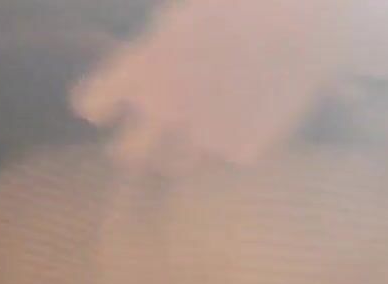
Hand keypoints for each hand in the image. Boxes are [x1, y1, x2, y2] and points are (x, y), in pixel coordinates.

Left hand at [71, 0, 361, 174]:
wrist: (294, 26)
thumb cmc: (234, 8)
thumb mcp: (177, 23)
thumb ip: (153, 57)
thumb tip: (148, 75)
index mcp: (137, 72)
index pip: (93, 106)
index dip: (105, 103)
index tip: (115, 104)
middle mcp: (163, 112)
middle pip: (127, 154)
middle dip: (135, 145)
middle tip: (153, 135)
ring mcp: (202, 137)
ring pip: (178, 164)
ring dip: (184, 150)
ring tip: (208, 125)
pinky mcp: (243, 152)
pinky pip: (228, 157)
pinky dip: (235, 143)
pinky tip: (253, 115)